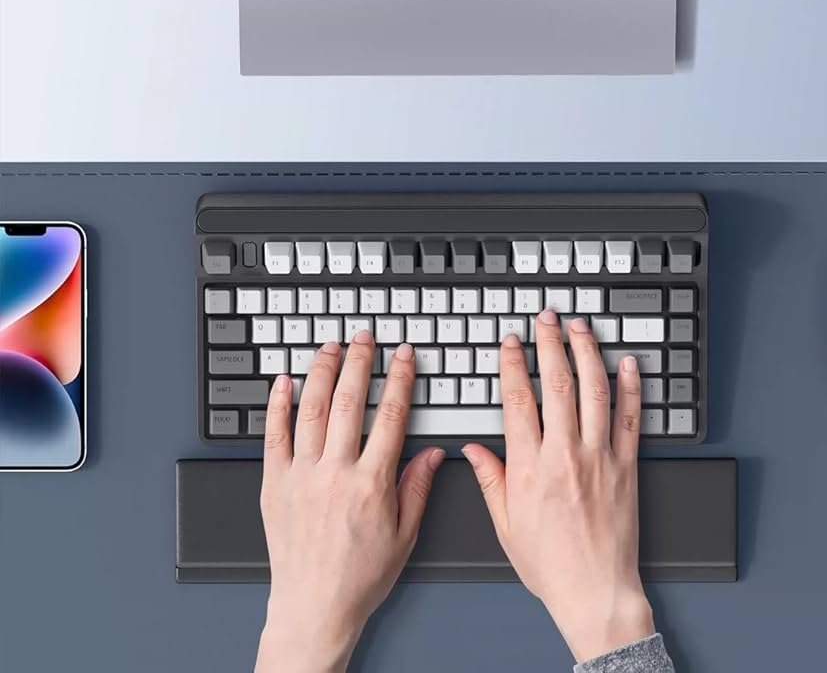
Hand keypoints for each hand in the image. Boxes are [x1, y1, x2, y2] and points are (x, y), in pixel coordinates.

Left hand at [256, 335, 443, 672]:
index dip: (399, 379)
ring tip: (330, 346)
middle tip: (364, 337)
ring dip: (322, 371)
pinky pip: (274, 435)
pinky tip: (285, 381)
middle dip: (359, 362)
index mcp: (371, 483)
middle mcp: (334, 473)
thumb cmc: (359, 576)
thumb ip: (418, 488)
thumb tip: (434, 452)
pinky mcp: (274, 484)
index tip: (404, 356)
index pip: (390, 416)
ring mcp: (301, 476)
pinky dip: (278, 404)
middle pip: (348, 402)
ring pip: (311, 409)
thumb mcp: (404, 535)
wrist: (313, 607)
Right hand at [462, 310, 654, 663]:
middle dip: (551, 343)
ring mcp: (600, 458)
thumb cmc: (551, 564)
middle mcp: (565, 455)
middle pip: (558, 385)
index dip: (514, 364)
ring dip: (587, 353)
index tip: (512, 343)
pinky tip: (626, 364)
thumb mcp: (506, 525)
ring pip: (594, 392)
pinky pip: (630, 418)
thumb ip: (490, 480)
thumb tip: (472, 450)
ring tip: (581, 328)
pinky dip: (631, 387)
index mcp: (530, 468)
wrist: (596, 593)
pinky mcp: (627, 467)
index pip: (519, 400)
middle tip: (547, 319)